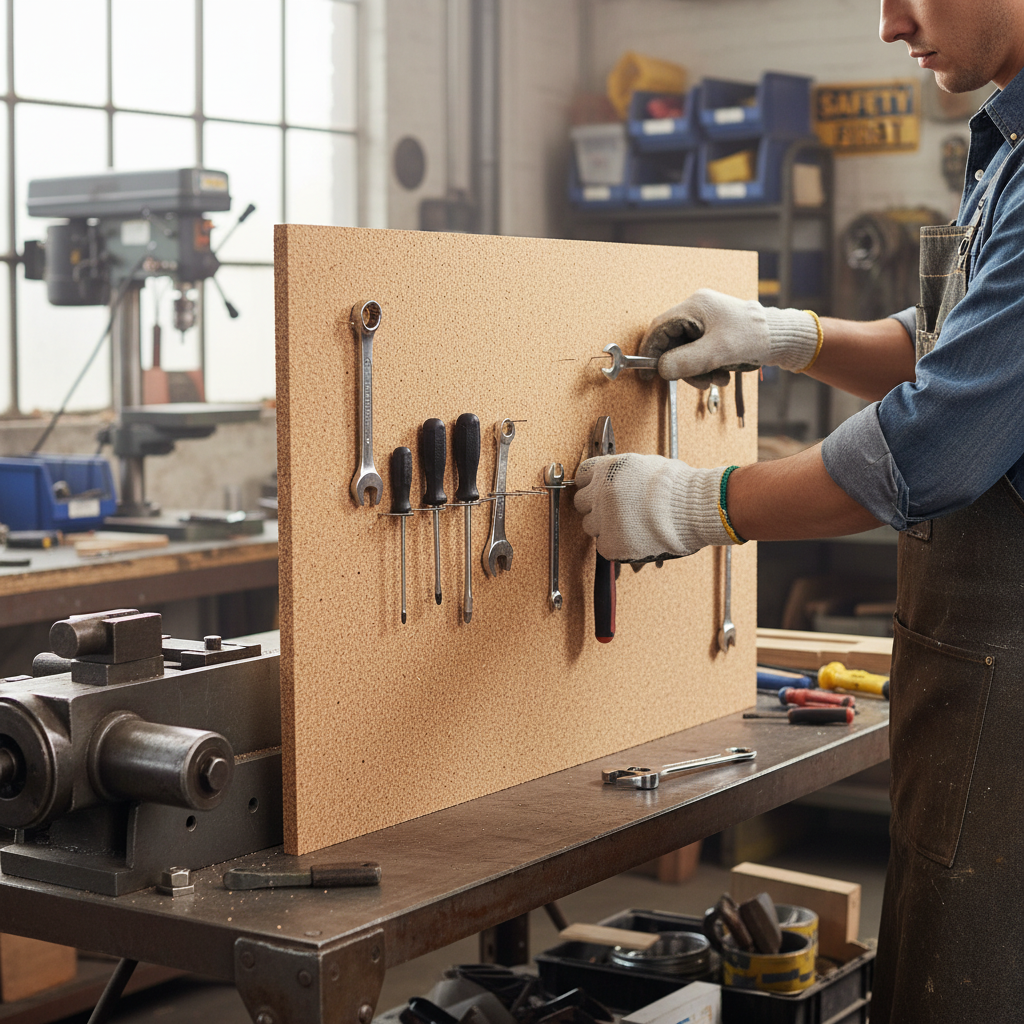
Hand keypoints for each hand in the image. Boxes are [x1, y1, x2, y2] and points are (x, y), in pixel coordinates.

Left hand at [573, 453, 733, 561]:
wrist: (692, 509)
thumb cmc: (678, 487)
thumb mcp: (646, 465)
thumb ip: (623, 472)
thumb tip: (617, 478)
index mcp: (608, 469)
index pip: (582, 476)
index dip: (591, 484)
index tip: (598, 491)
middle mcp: (600, 492)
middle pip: (581, 503)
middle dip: (595, 507)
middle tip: (615, 511)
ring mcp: (603, 519)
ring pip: (590, 526)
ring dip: (605, 527)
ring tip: (629, 526)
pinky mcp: (611, 543)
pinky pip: (603, 546)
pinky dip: (615, 545)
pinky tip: (632, 538)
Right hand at [638, 288, 818, 388]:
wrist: (783, 338)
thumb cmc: (755, 337)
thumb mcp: (718, 352)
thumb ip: (686, 361)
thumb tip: (661, 369)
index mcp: (696, 305)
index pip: (659, 328)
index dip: (650, 352)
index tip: (647, 373)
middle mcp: (698, 309)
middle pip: (673, 342)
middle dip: (683, 366)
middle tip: (697, 381)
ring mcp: (707, 320)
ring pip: (686, 351)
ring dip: (698, 370)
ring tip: (718, 378)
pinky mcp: (715, 332)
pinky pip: (699, 352)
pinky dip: (707, 366)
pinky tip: (722, 372)